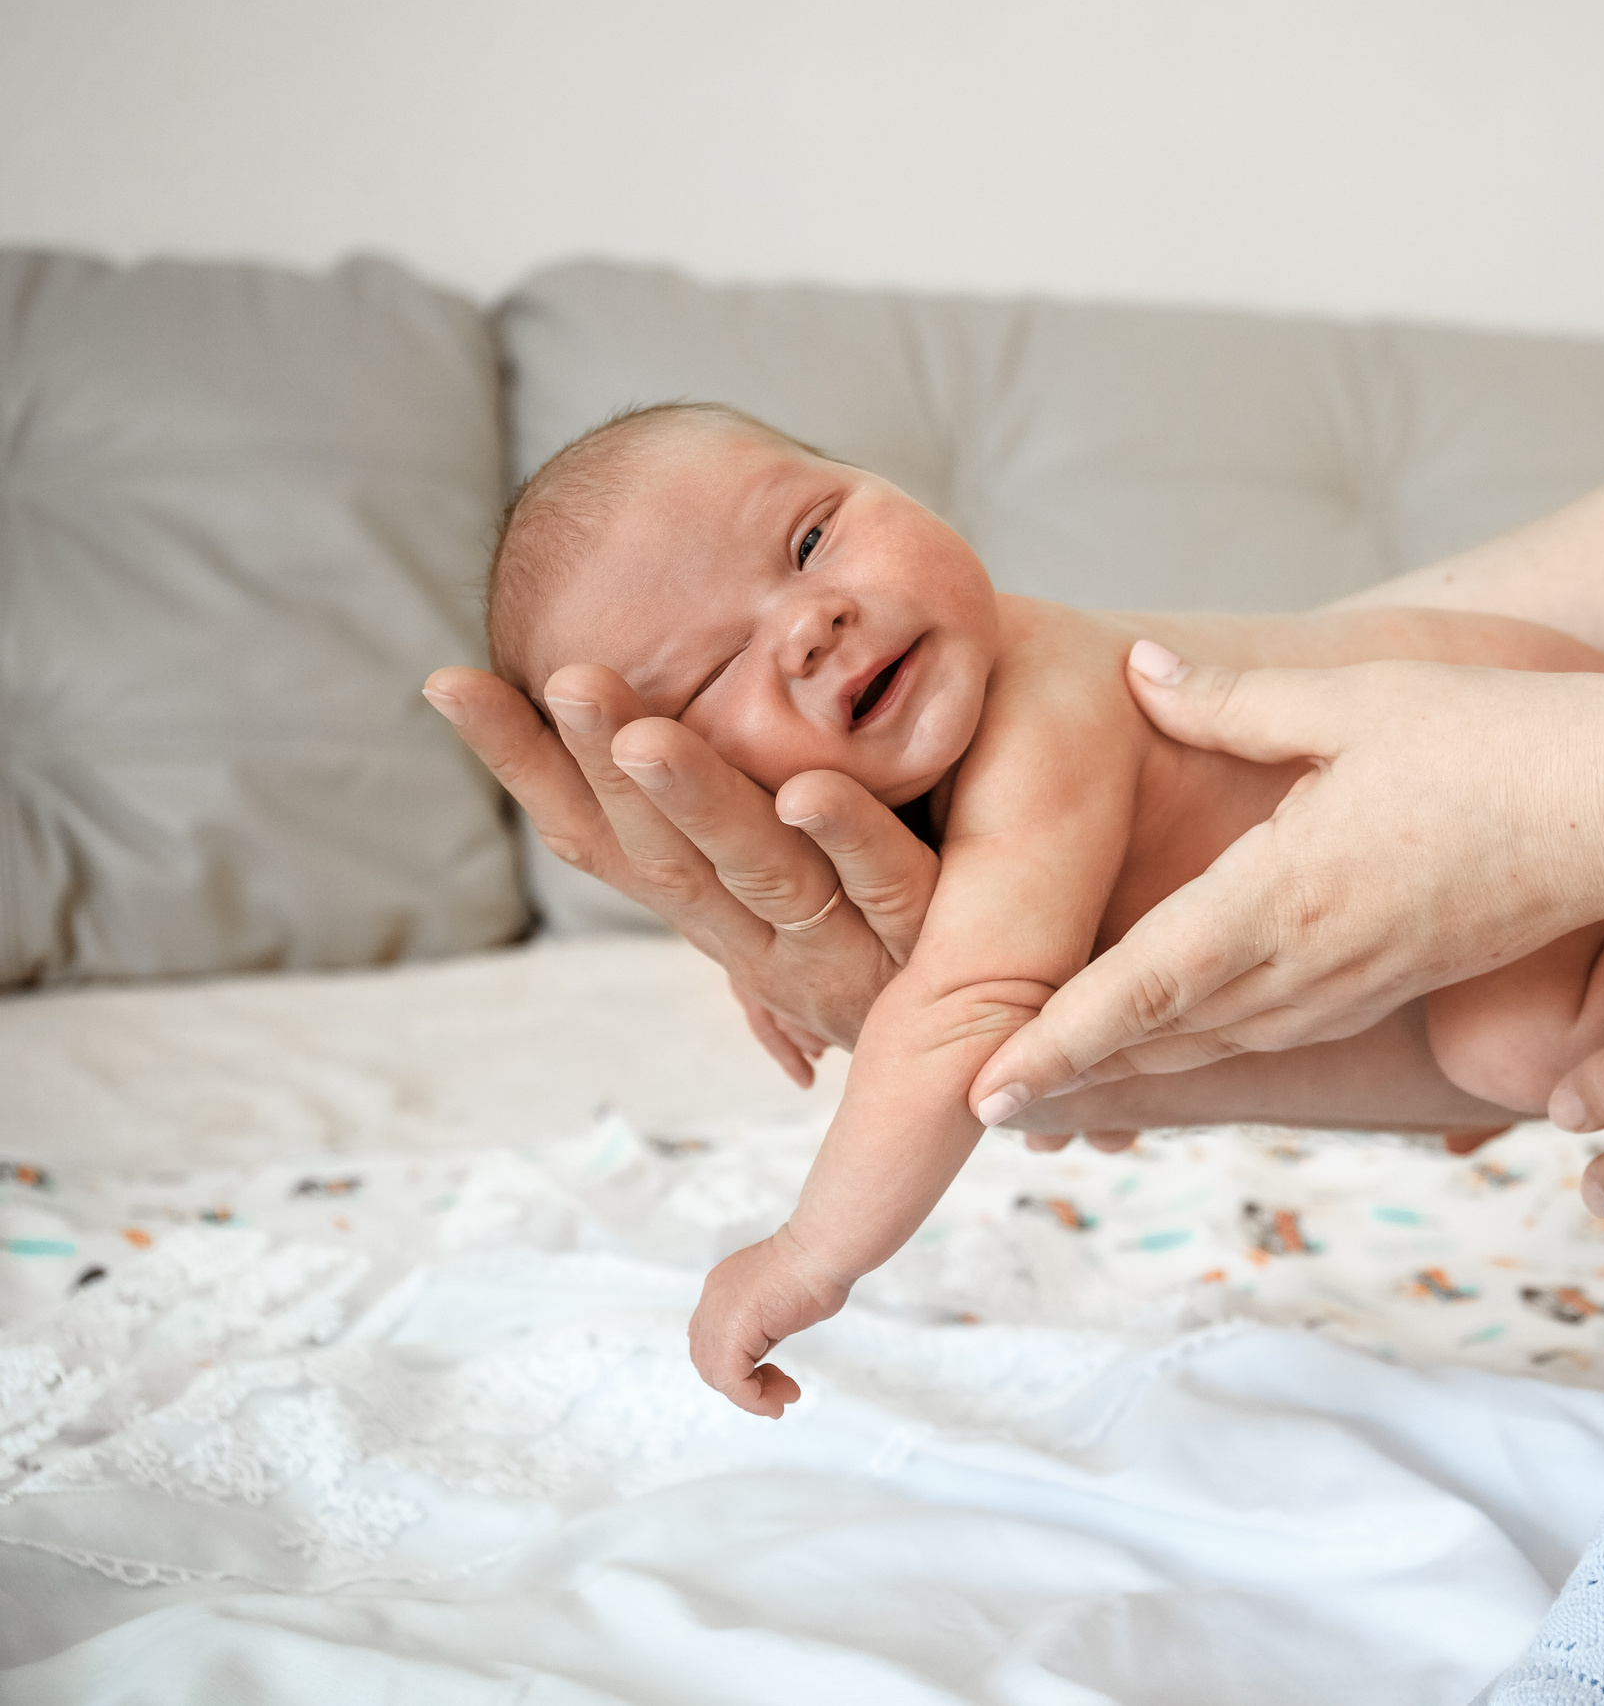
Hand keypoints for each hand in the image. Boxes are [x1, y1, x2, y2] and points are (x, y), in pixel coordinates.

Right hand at [424, 663, 937, 1078]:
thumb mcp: (817, 882)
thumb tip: (662, 750)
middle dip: (596, 768)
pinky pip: (890, 887)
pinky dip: (848, 837)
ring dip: (698, 799)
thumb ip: (750, 841)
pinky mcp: (941, 943)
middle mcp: (766, 939)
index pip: (604, 837)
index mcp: (724, 912)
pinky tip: (809, 788)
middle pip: (662, 854)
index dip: (527, 768)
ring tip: (640, 731)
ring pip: (760, 871)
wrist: (1033, 1050)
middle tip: (560, 677)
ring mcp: (849, 948)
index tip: (447, 682)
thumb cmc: (919, 931)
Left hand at [688, 1223, 854, 1416]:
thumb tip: (772, 1332)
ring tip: (783, 1397)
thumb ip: (766, 1318)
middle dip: (745, 1383)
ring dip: (751, 1395)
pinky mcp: (730, 1334)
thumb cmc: (818, 1266)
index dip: (741, 1365)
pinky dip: (753, 1400)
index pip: (714, 1341)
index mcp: (723, 1289)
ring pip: (717, 1375)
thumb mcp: (782, 1298)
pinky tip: (776, 1403)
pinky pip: (732, 1382)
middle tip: (782, 1391)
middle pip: (709, 1361)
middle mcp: (713, 1301)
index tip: (777, 1375)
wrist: (821, 1251)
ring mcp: (717, 1316)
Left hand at [968, 642, 1603, 1122]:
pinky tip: (1183, 1040)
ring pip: (1222, 1042)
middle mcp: (1314, 960)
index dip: (1058, 1041)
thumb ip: (1233, 699)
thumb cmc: (1495, 740)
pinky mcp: (1396, 982)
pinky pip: (1280, 1031)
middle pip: (1167, 1034)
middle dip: (1074, 1073)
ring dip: (1137, 1068)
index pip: (1145, 986)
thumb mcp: (1353, 700)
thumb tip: (1140, 669)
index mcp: (1286, 893)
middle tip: (988, 1102)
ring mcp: (1359, 982)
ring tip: (1061, 1088)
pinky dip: (1212, 1046)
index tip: (986, 1087)